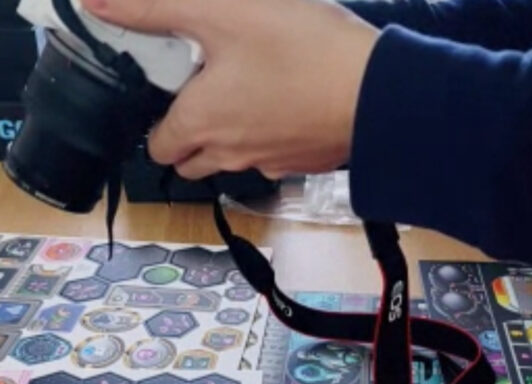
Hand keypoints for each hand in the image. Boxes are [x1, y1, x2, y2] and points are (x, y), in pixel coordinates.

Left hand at [81, 0, 377, 179]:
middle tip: (202, 95)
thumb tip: (99, 5)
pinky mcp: (301, 162)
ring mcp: (268, 163)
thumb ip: (155, 9)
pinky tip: (283, 104)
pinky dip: (267, 138)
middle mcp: (229, 153)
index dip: (156, 125)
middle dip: (186, 139)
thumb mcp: (219, 11)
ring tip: (245, 94)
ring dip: (227, 139)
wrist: (375, 93)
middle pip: (190, 164)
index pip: (158, 147)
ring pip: (231, 162)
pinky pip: (271, 158)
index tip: (167, 96)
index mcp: (201, 123)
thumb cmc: (300, 52)